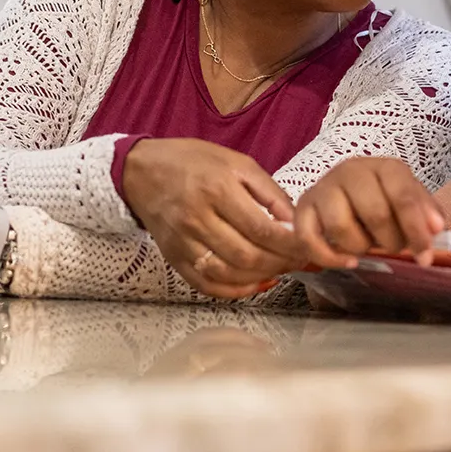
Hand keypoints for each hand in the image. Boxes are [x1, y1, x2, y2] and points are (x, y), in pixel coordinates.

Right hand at [122, 138, 305, 299]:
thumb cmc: (194, 161)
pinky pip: (206, 284)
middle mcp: (198, 218)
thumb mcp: (237, 163)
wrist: (143, 171)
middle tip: (299, 262)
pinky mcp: (173, 258)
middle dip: (280, 264)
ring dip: (260, 278)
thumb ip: (269, 193)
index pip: (262, 229)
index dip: (290, 245)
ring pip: (228, 273)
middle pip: (247, 255)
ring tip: (280, 270)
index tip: (307, 248)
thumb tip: (295, 222)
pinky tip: (254, 283)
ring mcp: (183, 242)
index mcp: (217, 189)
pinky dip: (234, 290)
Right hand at [294, 156, 443, 269]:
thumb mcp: (407, 198)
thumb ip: (425, 211)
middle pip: (374, 213)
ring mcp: (323, 189)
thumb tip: (435, 228)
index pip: (403, 196)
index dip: (415, 230)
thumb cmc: (381, 198)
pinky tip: (348, 261)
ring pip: (341, 227)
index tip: (424, 256)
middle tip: (394, 247)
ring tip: (367, 245)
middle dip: (390, 240)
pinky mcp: (303, 210)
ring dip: (360, 247)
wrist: (342, 191)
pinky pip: (309, 240)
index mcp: (384, 167)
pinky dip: (330, 258)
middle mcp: (351, 172)